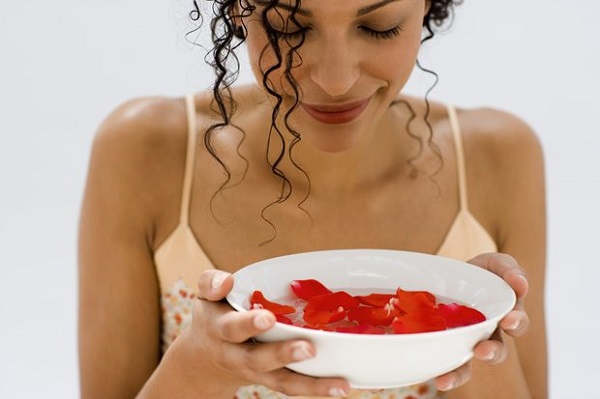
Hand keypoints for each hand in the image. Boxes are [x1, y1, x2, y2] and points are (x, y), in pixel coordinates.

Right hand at [191, 269, 350, 396]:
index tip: (268, 317)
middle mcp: (237, 356)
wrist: (203, 361)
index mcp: (221, 330)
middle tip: (308, 348)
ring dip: (310, 384)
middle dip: (283, 354)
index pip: (232, 327)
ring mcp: (256, 372)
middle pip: (258, 359)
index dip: (249, 323)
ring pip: (281, 381)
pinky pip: (293, 387)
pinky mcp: (272, 380)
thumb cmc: (213, 318)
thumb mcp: (205, 297)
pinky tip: (344, 386)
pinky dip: (318, 388)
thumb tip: (228, 280)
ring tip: (340, 383)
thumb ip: (212, 283)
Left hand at [433, 252, 529, 390]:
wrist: (451, 275)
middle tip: (483, 351)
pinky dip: (443, 373)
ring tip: (448, 379)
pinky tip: (438, 380)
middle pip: (496, 350)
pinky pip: (445, 362)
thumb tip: (521, 284)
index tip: (509, 321)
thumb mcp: (496, 264)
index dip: (515, 324)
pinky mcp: (443, 342)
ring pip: (468, 363)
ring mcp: (464, 340)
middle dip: (491, 353)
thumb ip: (510, 270)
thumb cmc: (481, 272)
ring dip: (460, 373)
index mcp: (505, 314)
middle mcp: (488, 333)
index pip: (516, 323)